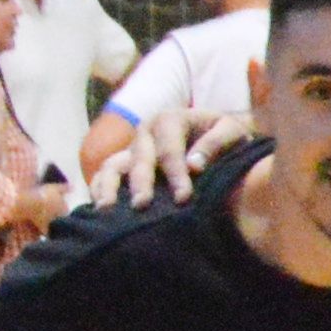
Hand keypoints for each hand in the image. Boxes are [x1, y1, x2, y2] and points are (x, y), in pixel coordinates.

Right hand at [86, 110, 241, 205]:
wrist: (217, 135)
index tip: (183, 198)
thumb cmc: (226, 134)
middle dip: (141, 183)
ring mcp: (132, 148)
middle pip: (139, 159)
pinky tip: (99, 210)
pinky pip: (104, 176)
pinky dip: (99, 190)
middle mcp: (145, 132)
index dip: (175, 174)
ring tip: (107, 210)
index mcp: (169, 119)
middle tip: (142, 206)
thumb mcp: (232, 130)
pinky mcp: (125, 164)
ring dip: (107, 187)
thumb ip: (216, 143)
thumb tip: (193, 166)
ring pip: (112, 166)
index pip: (169, 150)